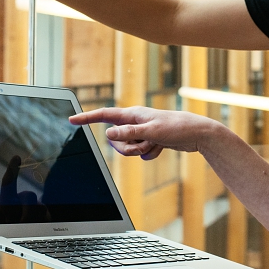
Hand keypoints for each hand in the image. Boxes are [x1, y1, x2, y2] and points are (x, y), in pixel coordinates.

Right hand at [68, 107, 223, 159]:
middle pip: (116, 140)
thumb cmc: (177, 128)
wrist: (197, 134)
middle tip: (144, 145)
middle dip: (127, 148)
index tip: (71, 119)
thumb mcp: (152, 131)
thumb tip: (109, 134)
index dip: (87, 118)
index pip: (104, 115)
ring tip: (156, 144)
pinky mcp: (149, 141)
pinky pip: (140, 154)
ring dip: (140, 151)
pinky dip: (149, 154)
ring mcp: (142, 132)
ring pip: (128, 149)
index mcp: (133, 114)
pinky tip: (162, 147)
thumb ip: (130, 133)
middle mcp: (135, 122)